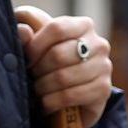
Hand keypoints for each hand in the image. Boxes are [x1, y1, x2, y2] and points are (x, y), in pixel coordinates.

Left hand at [14, 6, 112, 126]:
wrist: (68, 97)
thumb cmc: (49, 63)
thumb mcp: (35, 44)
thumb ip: (25, 34)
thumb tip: (23, 31)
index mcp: (84, 26)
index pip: (57, 28)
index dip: (36, 45)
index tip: (26, 58)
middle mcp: (99, 44)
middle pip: (58, 54)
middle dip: (38, 69)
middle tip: (32, 76)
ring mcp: (104, 67)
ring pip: (62, 77)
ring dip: (43, 87)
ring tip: (38, 89)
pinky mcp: (103, 90)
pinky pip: (70, 95)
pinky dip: (52, 101)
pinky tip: (46, 102)